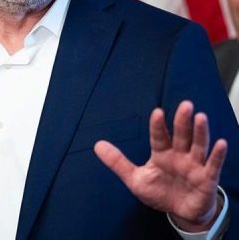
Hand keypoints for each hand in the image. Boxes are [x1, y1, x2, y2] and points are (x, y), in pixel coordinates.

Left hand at [94, 101, 226, 231]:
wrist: (180, 212)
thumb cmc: (160, 192)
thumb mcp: (135, 179)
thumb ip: (118, 162)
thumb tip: (97, 145)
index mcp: (161, 153)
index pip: (159, 136)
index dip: (158, 125)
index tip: (157, 112)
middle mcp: (179, 155)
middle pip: (181, 135)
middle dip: (182, 121)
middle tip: (185, 105)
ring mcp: (194, 165)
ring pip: (198, 146)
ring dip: (200, 132)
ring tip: (201, 117)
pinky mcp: (207, 179)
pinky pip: (213, 165)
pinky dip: (216, 155)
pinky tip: (220, 143)